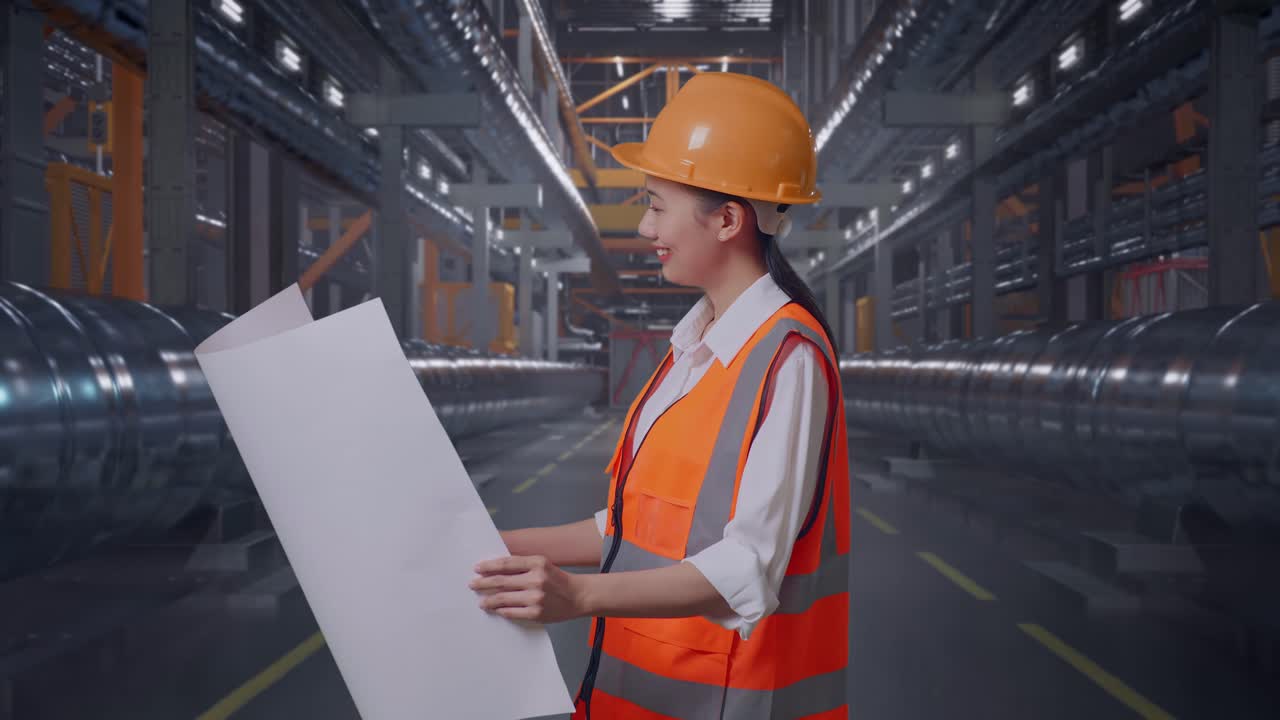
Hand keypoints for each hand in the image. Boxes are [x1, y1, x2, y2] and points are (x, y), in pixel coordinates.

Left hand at [469, 555, 586, 622]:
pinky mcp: (536, 613)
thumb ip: (522, 566)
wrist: (578, 596)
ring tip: (481, 601)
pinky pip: (511, 612)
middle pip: (501, 581)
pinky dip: (501, 610)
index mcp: (537, 563)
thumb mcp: (543, 565)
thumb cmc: (558, 580)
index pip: (506, 563)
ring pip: (503, 598)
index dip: (489, 566)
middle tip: (472, 584)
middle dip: (483, 583)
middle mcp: (536, 579)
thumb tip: (495, 571)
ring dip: (489, 600)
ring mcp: (535, 597)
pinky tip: (496, 609)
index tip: (477, 568)